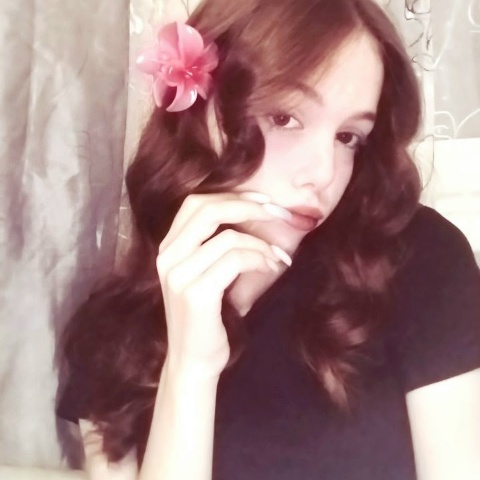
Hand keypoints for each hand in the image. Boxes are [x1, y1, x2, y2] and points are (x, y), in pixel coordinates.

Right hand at [156, 192, 291, 378]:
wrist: (194, 361)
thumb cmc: (208, 316)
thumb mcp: (209, 273)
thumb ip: (220, 244)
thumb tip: (260, 214)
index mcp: (169, 248)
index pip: (195, 204)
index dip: (231, 196)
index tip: (262, 202)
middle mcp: (167, 257)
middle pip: (207, 209)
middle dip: (248, 206)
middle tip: (277, 213)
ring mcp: (178, 275)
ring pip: (228, 237)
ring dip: (260, 244)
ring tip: (275, 258)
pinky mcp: (196, 293)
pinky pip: (234, 259)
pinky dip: (258, 259)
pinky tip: (269, 268)